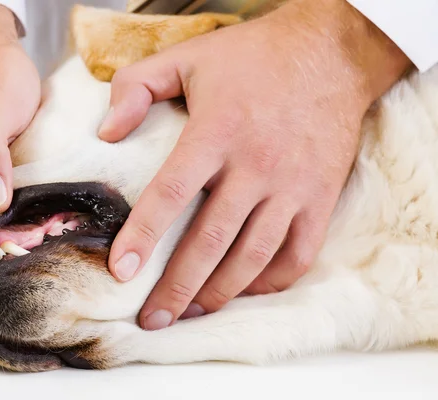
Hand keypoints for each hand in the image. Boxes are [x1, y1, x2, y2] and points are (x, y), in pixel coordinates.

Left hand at [100, 0, 410, 328]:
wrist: (331, 54)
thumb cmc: (253, 58)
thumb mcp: (186, 56)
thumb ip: (137, 88)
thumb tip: (106, 134)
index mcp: (217, 132)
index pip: (171, 192)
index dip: (143, 236)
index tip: (120, 272)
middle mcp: (255, 166)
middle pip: (209, 241)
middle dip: (176, 288)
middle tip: (150, 319)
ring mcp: (292, 186)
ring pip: (252, 257)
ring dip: (218, 293)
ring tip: (189, 312)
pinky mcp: (320, 198)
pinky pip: (297, 255)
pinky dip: (269, 282)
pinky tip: (242, 291)